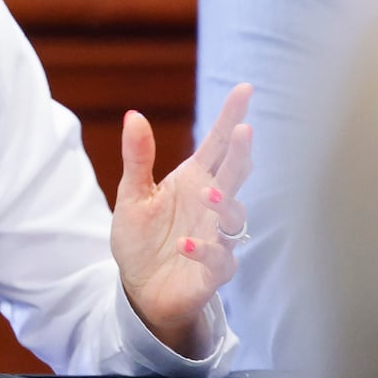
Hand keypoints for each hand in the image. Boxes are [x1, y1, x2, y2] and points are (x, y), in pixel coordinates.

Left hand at [110, 83, 252, 357]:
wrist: (140, 289)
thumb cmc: (142, 239)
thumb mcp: (132, 196)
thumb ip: (138, 158)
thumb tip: (134, 115)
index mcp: (196, 180)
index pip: (217, 144)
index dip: (231, 117)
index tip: (244, 89)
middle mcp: (212, 204)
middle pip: (234, 174)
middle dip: (241, 153)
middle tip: (244, 132)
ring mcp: (217, 236)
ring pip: (235, 215)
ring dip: (226, 203)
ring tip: (208, 193)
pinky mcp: (214, 270)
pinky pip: (220, 258)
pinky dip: (204, 250)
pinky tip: (185, 243)